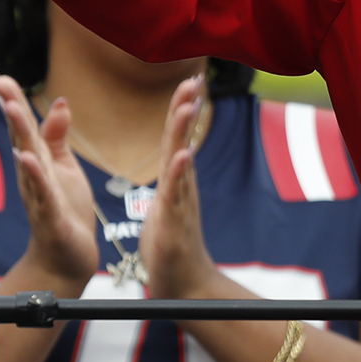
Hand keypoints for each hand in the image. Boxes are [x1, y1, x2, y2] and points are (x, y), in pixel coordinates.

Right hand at [0, 73, 98, 289]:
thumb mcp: (64, 167)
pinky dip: (35, 175)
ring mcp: (38, 194)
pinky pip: (42, 192)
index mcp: (38, 160)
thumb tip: (60, 102)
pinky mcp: (50, 215)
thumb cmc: (65, 210)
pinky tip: (27, 157)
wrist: (66, 256)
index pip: (23, 125)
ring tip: (12, 108)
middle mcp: (32, 174)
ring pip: (28, 160)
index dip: (13, 100)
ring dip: (20, 134)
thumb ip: (58, 137)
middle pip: (20, 136)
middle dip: (11, 109)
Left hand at [139, 75, 216, 299]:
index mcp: (175, 180)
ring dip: (184, 132)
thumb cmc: (172, 245)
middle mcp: (182, 185)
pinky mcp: (174, 223)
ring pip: (181, 160)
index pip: (177, 136)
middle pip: (183, 139)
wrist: (184, 282)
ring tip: (189, 105)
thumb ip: (172, 179)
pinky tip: (183, 155)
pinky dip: (180, 173)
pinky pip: (176, 194)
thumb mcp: (166, 204)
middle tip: (194, 78)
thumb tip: (177, 159)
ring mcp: (180, 202)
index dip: (181, 107)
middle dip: (187, 108)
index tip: (187, 79)